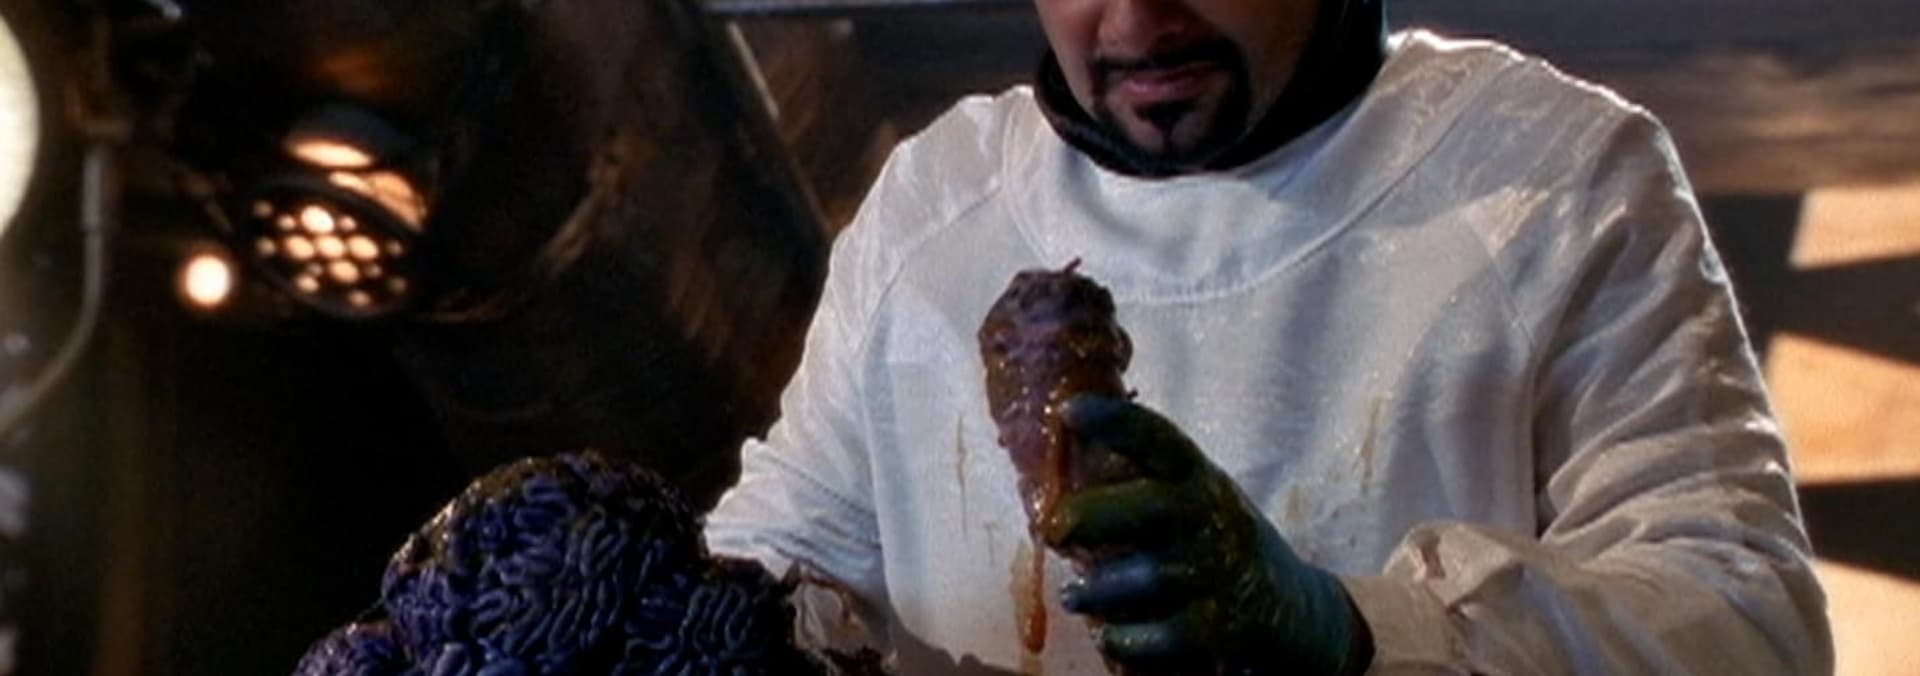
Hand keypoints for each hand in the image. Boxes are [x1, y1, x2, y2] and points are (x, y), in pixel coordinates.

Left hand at [1042, 395, 1371, 674]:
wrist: (1293, 612)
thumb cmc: (1215, 546)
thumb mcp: (1189, 502)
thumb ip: (1134, 488)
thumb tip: (1054, 473)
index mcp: (1198, 478)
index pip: (1159, 439)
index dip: (1115, 422)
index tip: (1068, 411)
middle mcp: (1213, 517)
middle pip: (1153, 505)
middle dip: (1096, 513)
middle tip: (1052, 528)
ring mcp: (1221, 571)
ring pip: (1153, 574)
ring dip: (1102, 587)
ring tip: (1072, 596)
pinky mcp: (1226, 627)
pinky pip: (1167, 633)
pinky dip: (1128, 637)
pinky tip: (1107, 635)